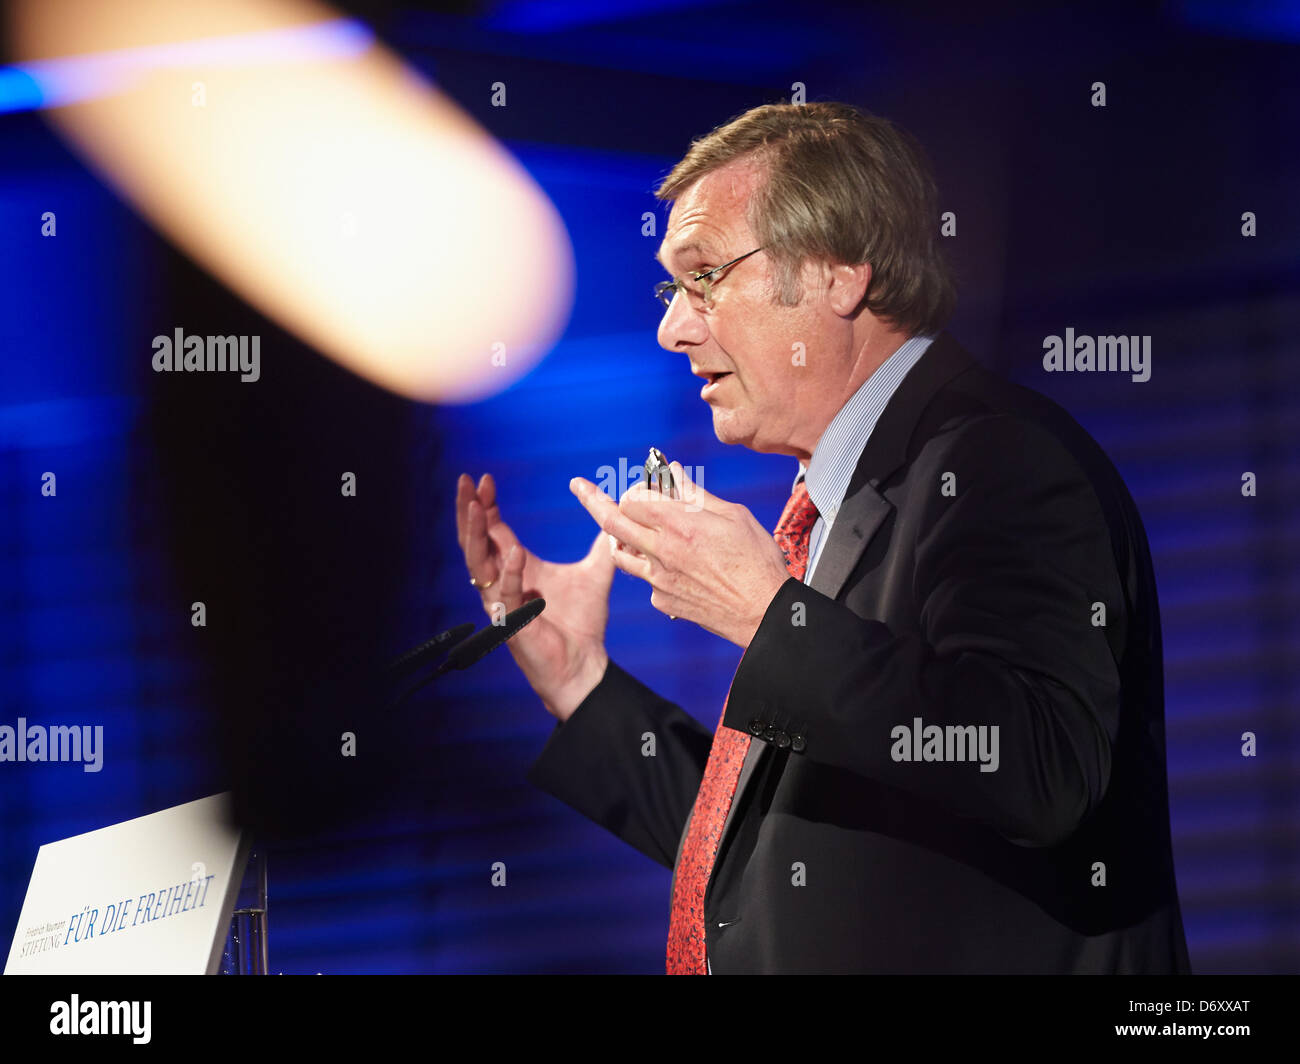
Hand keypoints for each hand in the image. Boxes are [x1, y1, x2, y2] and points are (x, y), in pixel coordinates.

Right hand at [456, 473, 614, 720]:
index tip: (486, 478)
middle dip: (467, 510)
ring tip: (475, 506)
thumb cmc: (582, 624)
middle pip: (473, 541)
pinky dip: (509, 573)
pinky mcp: (512, 625)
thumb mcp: (595, 573)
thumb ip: (601, 545)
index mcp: (516, 568)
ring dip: (474, 534)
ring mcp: (503, 604)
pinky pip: (505, 595)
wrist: (585, 664)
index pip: (492, 530)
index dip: (486, 505)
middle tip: (465, 482)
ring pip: (477, 564)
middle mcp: (502, 583)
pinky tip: (514, 551)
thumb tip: (614, 516)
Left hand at [568, 463, 791, 647]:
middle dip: (592, 500)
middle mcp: (662, 551)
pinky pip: (644, 580)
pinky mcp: (662, 602)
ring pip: (619, 553)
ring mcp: (658, 580)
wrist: (765, 614)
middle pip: (611, 521)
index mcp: (680, 524)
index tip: (645, 487)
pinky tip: (672, 565)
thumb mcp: (734, 516)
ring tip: (626, 528)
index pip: (632, 497)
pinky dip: (651, 567)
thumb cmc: (757, 562)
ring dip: (619, 536)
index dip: (636, 488)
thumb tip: (672, 472)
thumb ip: (696, 495)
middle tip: (579, 487)